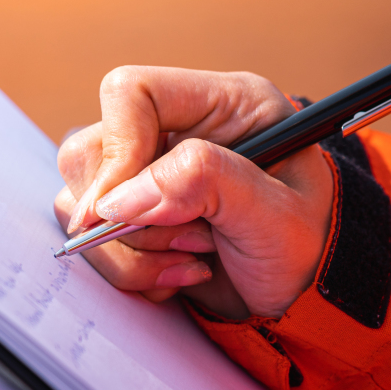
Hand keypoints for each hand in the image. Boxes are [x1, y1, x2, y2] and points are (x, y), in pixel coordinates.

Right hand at [54, 66, 333, 318]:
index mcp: (223, 103)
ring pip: (81, 202)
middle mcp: (179, 130)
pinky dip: (133, 270)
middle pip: (91, 152)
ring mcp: (150, 174)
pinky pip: (94, 240)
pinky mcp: (135, 216)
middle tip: (194, 241)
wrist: (306, 296)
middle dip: (133, 216)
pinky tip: (181, 275)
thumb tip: (121, 197)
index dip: (119, 149)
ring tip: (196, 260)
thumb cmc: (308, 247)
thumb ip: (205, 184)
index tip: (124, 208)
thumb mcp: (275, 214)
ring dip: (134, 249)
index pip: (132, 93)